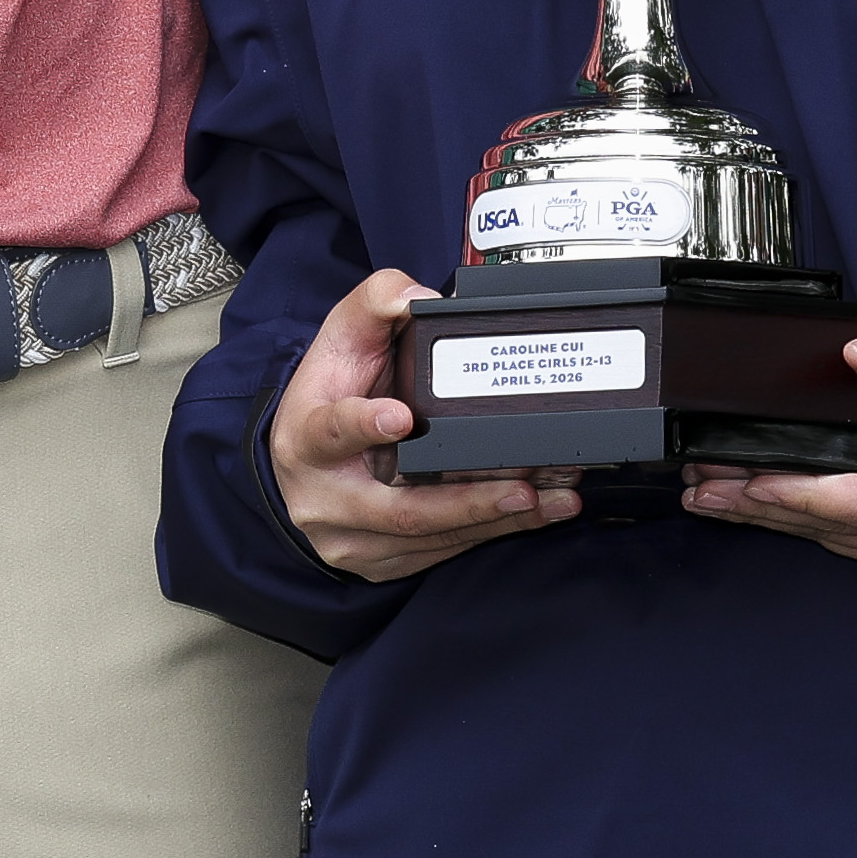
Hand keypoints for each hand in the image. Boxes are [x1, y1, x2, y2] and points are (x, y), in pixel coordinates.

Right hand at [271, 271, 580, 582]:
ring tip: (552, 498)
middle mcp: (327, 498)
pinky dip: (495, 530)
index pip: (332, 432)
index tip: (400, 417)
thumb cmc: (328, 396)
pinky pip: (446, 549)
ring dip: (497, 518)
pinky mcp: (385, 560)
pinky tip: (538, 511)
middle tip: (522, 486)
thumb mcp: (341, 339)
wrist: (304, 460)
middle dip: (467, 501)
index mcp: (307, 439)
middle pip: (400, 510)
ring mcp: (355, 539)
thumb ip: (376, 303)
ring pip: (433, 536)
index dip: (365, 426)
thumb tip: (420, 297)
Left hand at [684, 319, 856, 573]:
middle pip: (842, 527)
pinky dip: (798, 523)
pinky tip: (753, 507)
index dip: (806, 495)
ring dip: (772, 519)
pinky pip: (845, 542)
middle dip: (768, 507)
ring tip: (712, 495)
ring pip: (837, 540)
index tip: (754, 480)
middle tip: (705, 489)